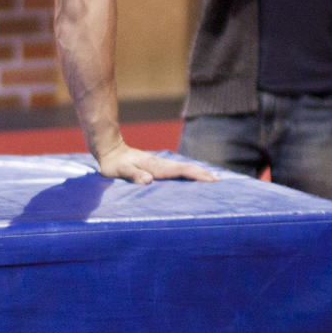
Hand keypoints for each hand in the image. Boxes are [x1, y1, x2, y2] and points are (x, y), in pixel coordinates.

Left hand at [95, 146, 217, 185]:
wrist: (111, 150)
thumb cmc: (114, 164)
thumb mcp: (120, 171)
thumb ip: (134, 175)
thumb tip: (148, 180)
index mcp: (156, 167)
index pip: (181, 171)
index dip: (196, 176)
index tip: (210, 180)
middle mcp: (162, 165)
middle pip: (187, 168)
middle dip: (204, 174)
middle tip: (220, 182)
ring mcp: (161, 164)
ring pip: (184, 168)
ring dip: (199, 173)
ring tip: (213, 179)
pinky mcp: (158, 166)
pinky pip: (178, 169)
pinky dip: (190, 172)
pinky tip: (194, 176)